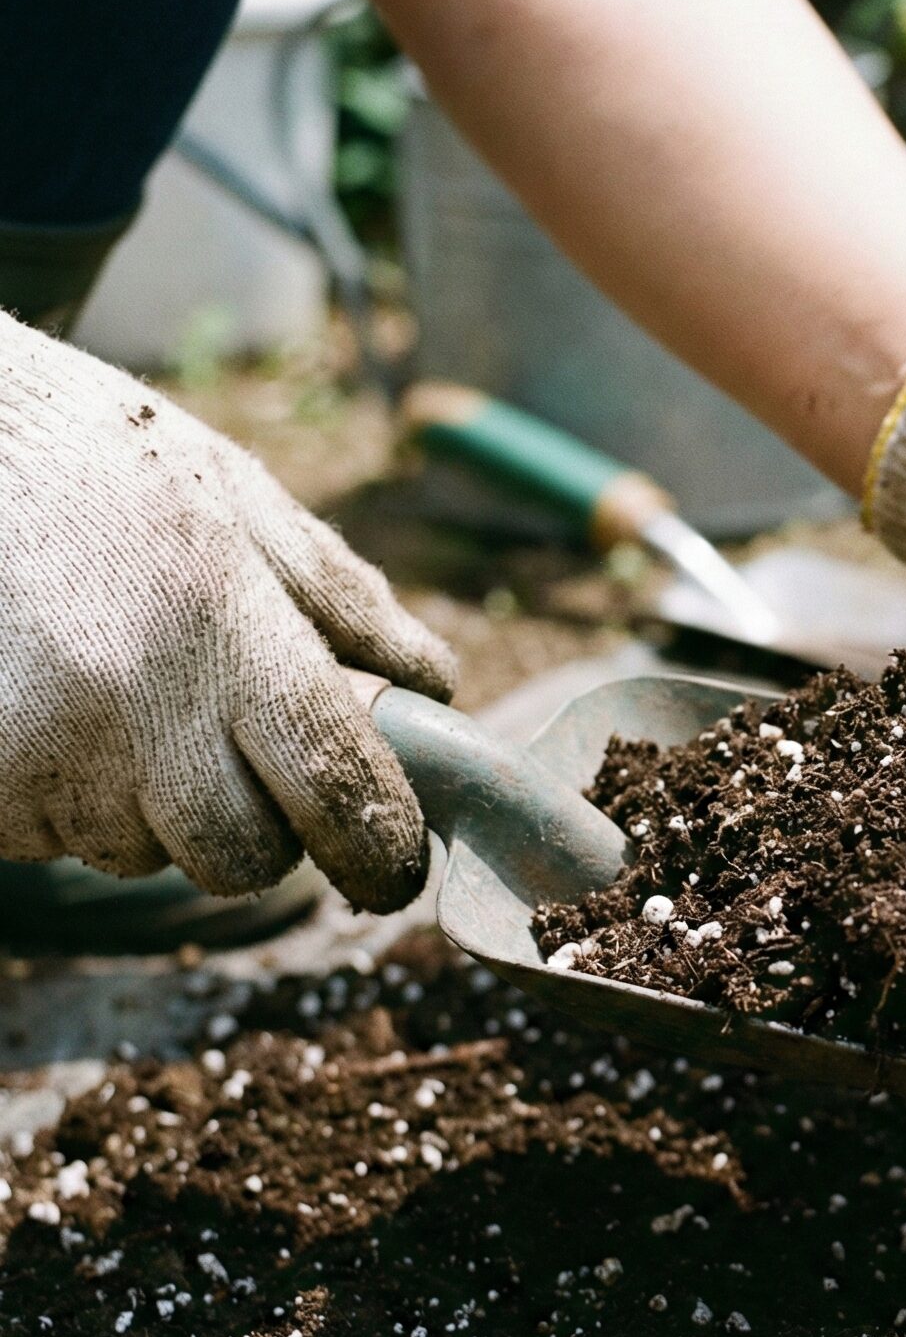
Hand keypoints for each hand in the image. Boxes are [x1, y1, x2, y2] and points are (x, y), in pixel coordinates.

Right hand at [0, 314, 456, 910]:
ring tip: (121, 697)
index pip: (334, 782)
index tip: (394, 868)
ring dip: (157, 810)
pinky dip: (73, 799)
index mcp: (220, 621)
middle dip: (262, 828)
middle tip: (235, 750)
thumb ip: (344, 601)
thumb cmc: (100, 467)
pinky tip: (55, 708)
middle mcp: (132, 699)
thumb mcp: (238, 499)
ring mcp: (40, 751)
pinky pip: (57, 840)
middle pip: (245, 856)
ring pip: (148, 854)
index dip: (380, 846)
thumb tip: (434, 690)